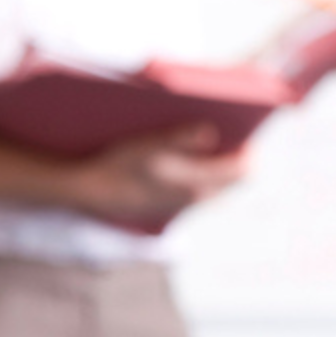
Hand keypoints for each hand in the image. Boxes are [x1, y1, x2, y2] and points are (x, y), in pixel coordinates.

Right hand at [68, 123, 248, 229]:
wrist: (89, 193)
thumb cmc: (116, 165)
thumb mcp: (147, 145)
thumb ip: (182, 138)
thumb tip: (210, 131)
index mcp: (197, 183)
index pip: (243, 169)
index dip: (246, 147)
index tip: (238, 129)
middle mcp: (196, 198)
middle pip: (234, 179)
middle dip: (231, 156)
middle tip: (219, 134)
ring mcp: (183, 206)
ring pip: (216, 185)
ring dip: (213, 166)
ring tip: (197, 145)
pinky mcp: (170, 208)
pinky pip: (197, 191)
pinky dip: (196, 175)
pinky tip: (176, 162)